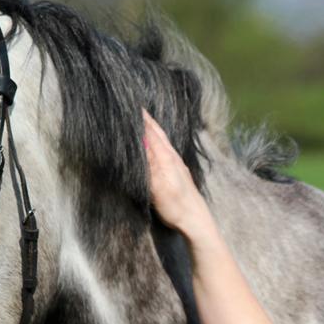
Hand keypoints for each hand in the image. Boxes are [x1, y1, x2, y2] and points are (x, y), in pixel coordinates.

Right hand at [143, 109, 207, 232]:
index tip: (128, 104)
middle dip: (145, 117)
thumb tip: (140, 140)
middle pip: (156, 131)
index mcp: (166, 157)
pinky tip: (155, 141)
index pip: (150, 131)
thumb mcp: (158, 186)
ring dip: (151, 126)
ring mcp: (176, 162)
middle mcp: (172, 156)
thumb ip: (149, 163)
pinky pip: (164, 147)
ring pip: (161, 138)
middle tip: (133, 105)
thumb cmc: (176, 206)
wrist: (195, 220)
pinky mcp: (177, 170)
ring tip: (142, 117)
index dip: (139, 118)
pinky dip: (156, 138)